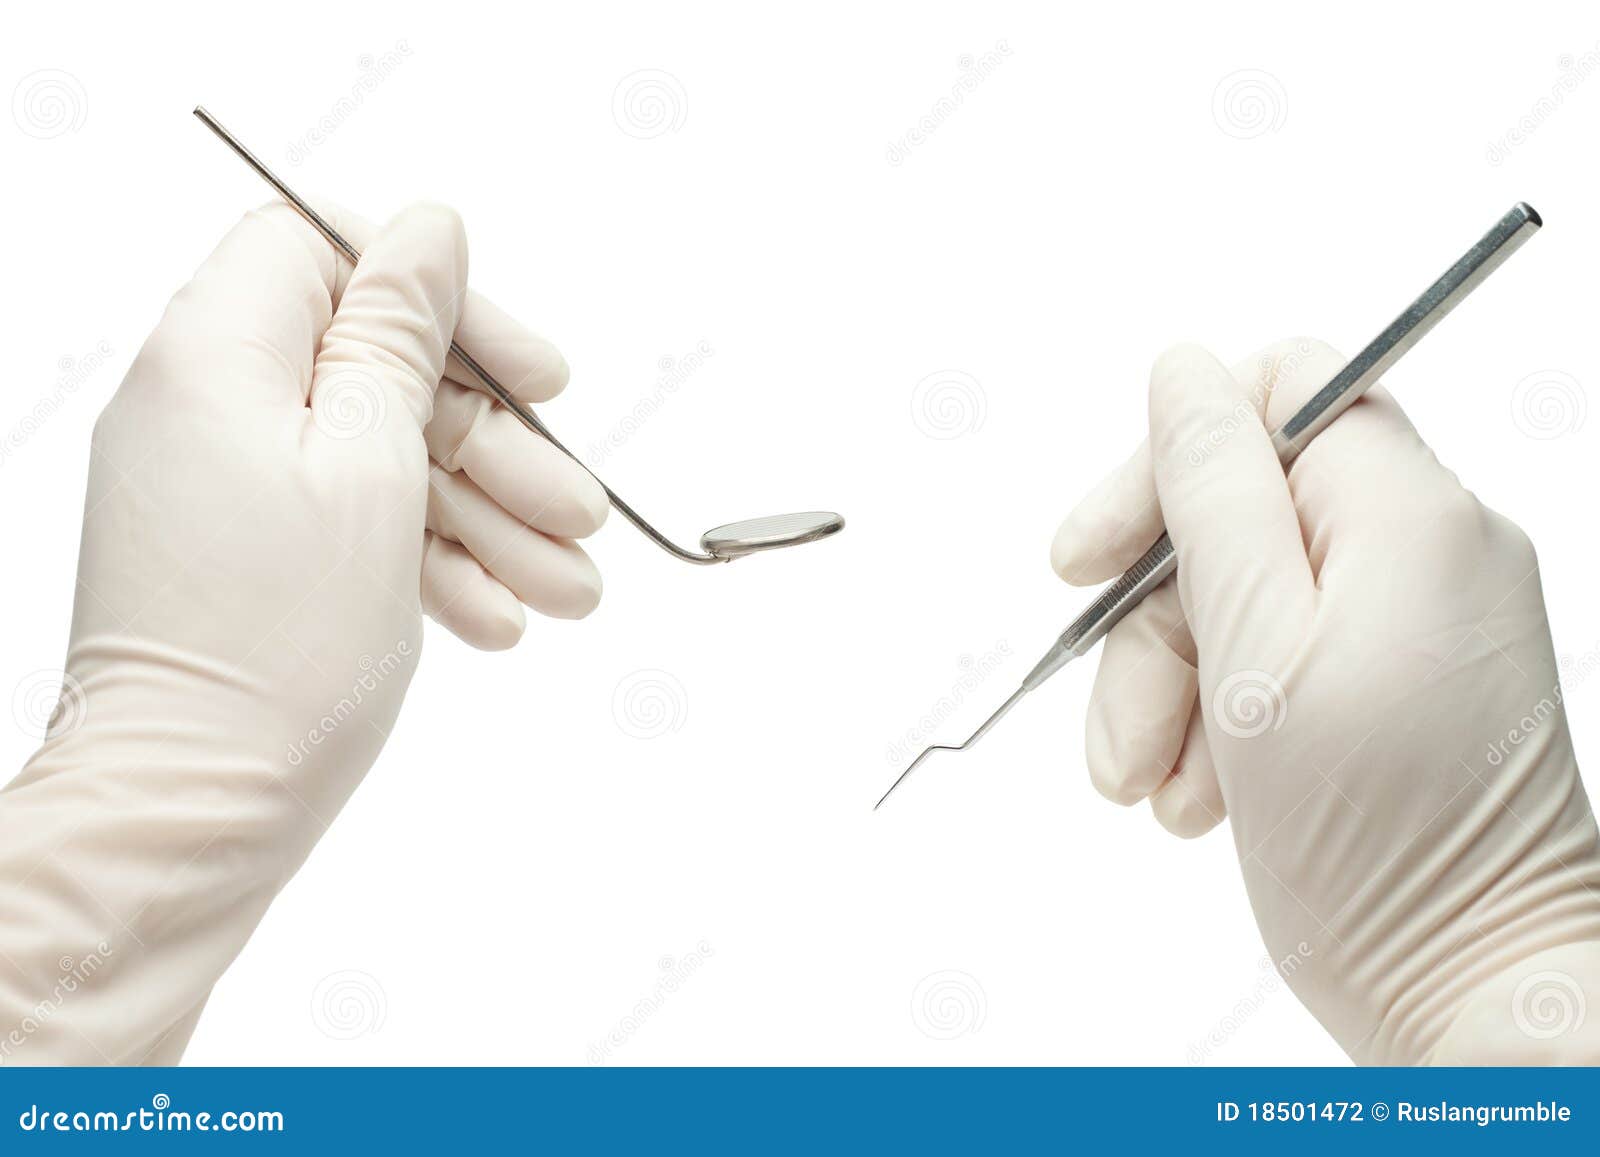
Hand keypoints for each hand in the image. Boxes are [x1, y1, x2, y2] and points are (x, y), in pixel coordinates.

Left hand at [0, 201, 602, 1062]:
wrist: (186, 816)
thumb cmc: (269, 653)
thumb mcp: (371, 466)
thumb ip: (401, 337)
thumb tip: (428, 229)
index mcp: (214, 356)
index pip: (331, 253)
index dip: (444, 300)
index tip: (532, 372)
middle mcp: (206, 409)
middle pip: (376, 373)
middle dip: (493, 446)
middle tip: (575, 510)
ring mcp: (224, 488)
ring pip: (380, 461)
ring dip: (485, 520)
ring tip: (568, 590)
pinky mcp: (245, 557)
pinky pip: (354, 526)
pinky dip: (431, 563)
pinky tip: (498, 617)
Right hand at [1051, 338, 1599, 1062]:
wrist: (1480, 997)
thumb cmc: (1382, 849)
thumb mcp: (1256, 655)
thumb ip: (1212, 495)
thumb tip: (1181, 374)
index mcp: (1408, 517)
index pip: (1274, 394)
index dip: (1162, 462)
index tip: (1088, 558)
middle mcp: (1430, 550)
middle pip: (1240, 515)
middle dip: (1153, 623)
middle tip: (1119, 728)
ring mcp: (1420, 619)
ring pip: (1244, 597)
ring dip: (1172, 691)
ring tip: (1155, 788)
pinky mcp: (1402, 681)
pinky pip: (1279, 657)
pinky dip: (1218, 721)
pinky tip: (1202, 797)